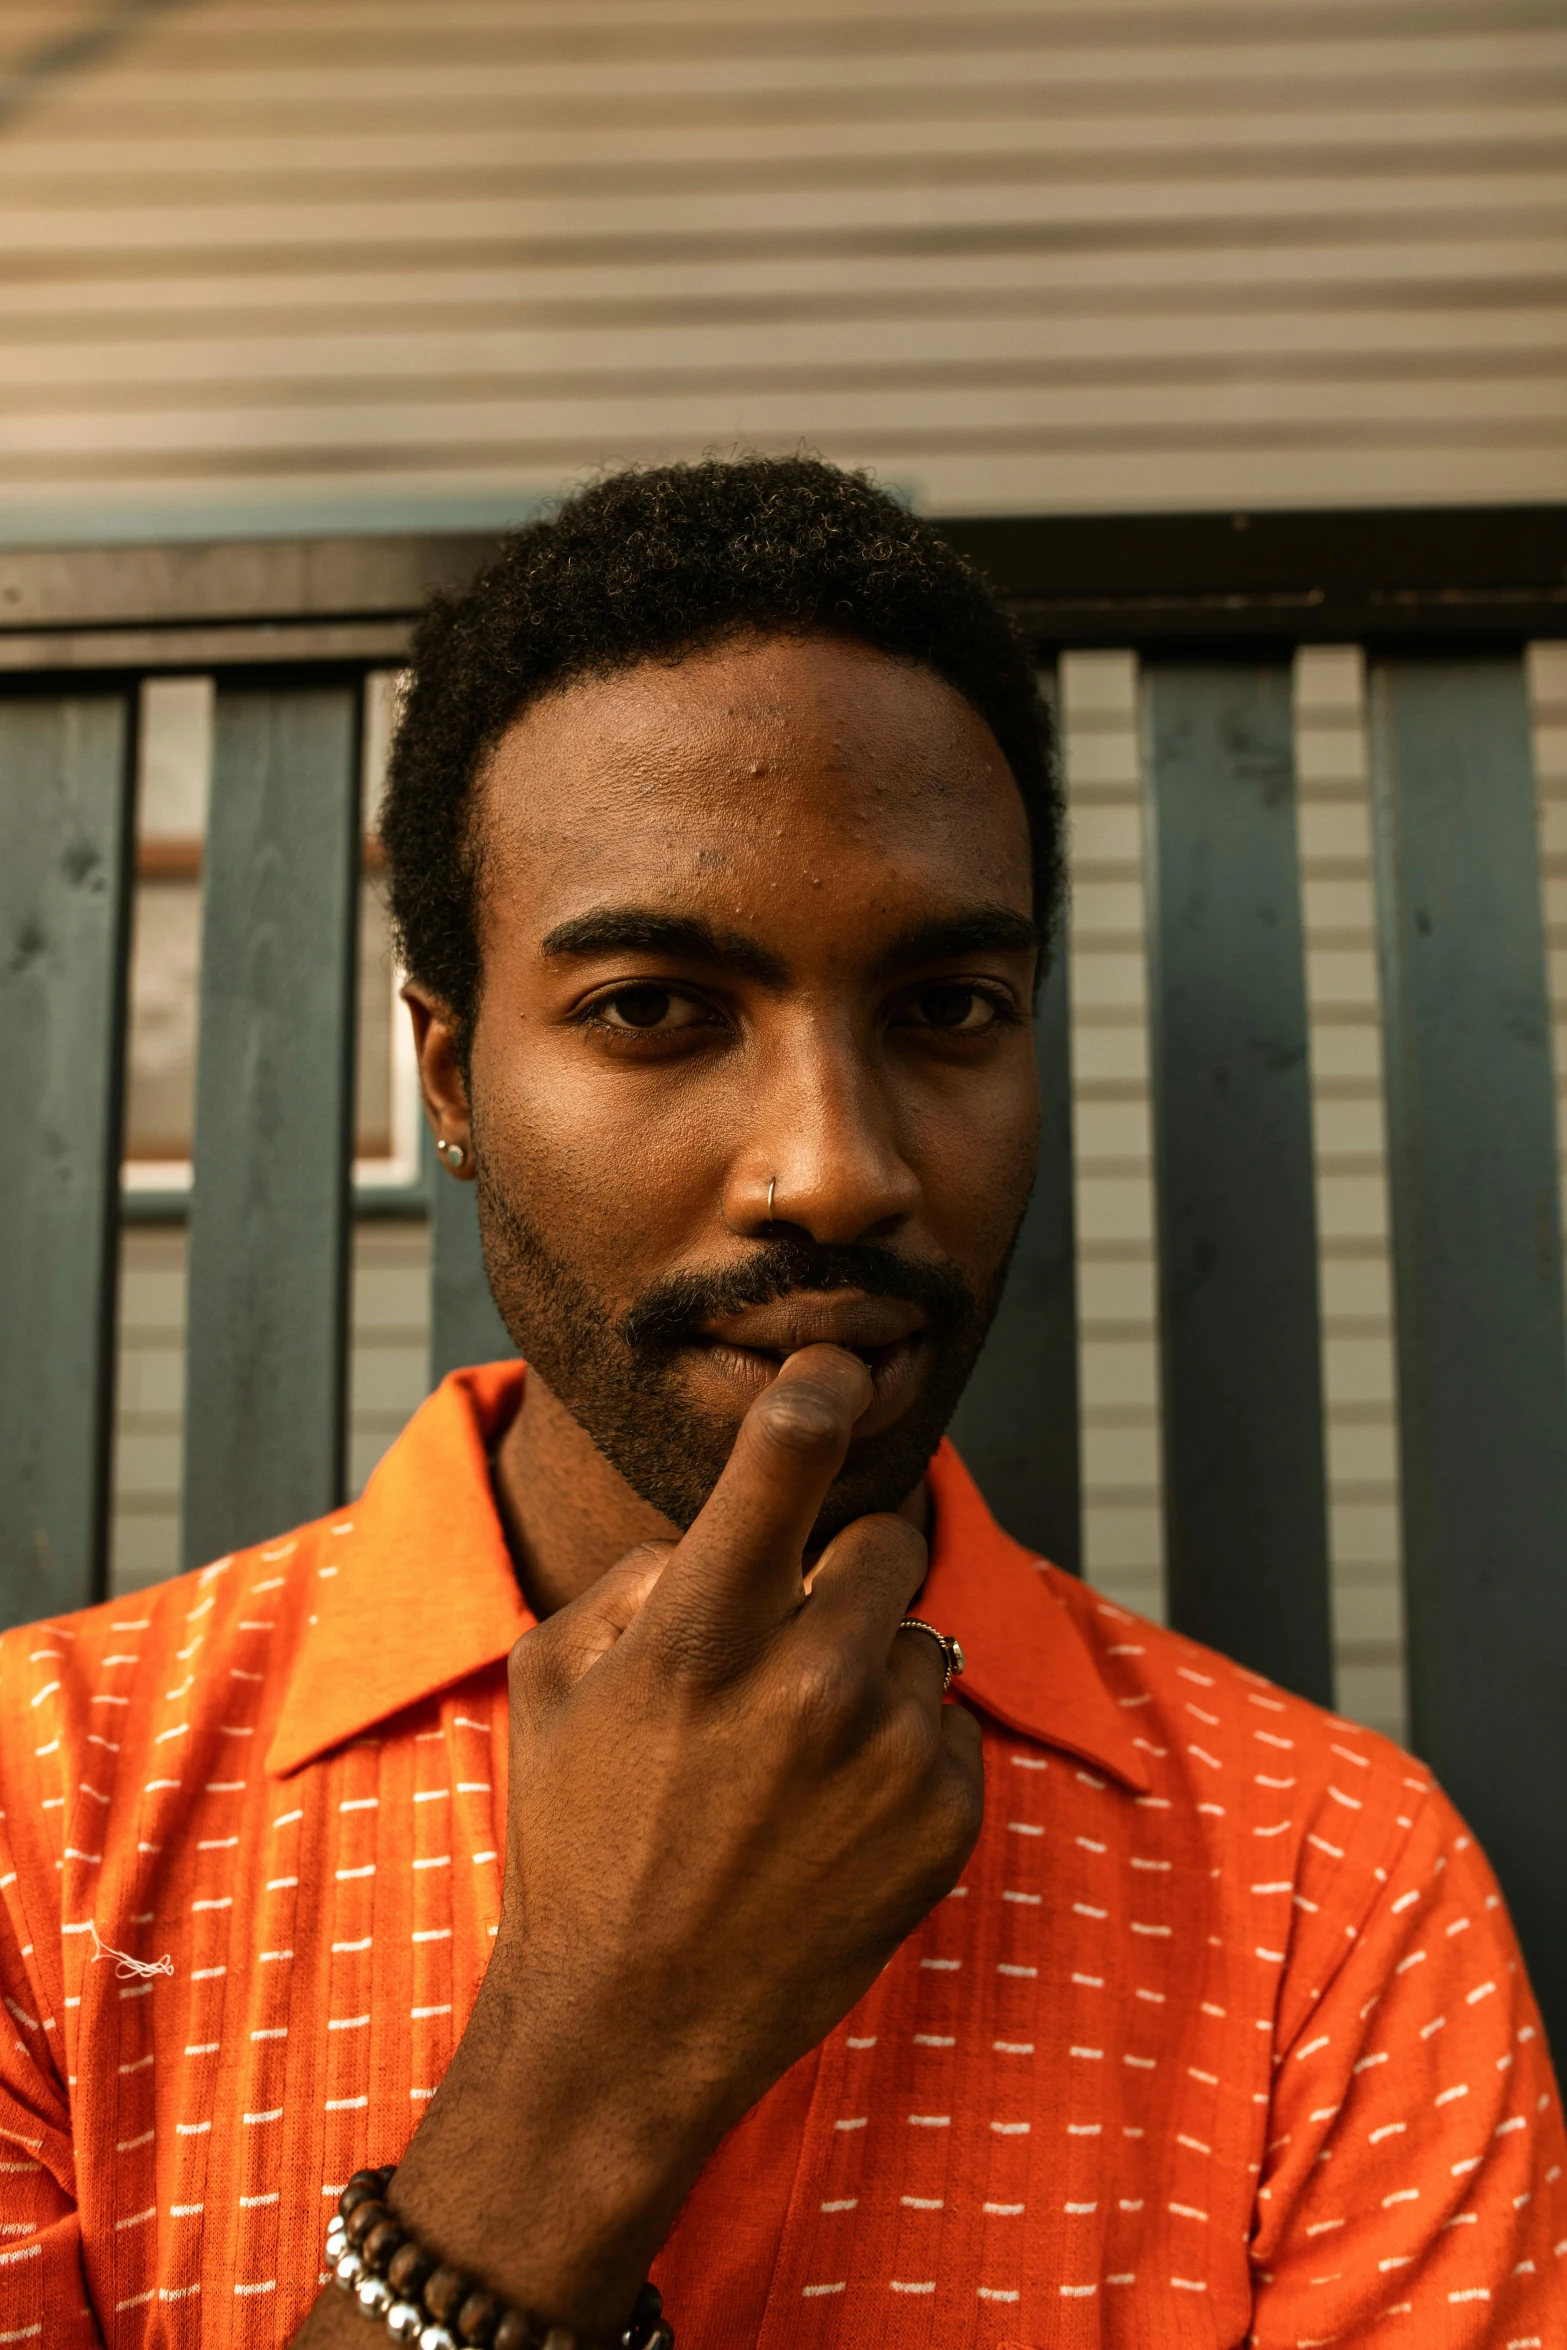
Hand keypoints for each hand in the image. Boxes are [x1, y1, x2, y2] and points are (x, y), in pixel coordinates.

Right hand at [384, 1345, 983, 2338]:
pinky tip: (832, 1812)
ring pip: (919, 1635)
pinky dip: (901, 1748)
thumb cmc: (580, 1843)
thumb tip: (725, 1533)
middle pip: (884, 1537)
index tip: (842, 1361)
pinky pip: (946, 1723)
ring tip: (797, 1753)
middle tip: (792, 1631)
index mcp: (701, 1637)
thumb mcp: (554, 1680)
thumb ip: (641, 1576)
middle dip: (840, 1565)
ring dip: (870, 1666)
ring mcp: (889, 1757)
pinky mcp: (947, 1820)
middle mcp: (810, 1685)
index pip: (788, 1455)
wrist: (630, 2030)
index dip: (819, 1388)